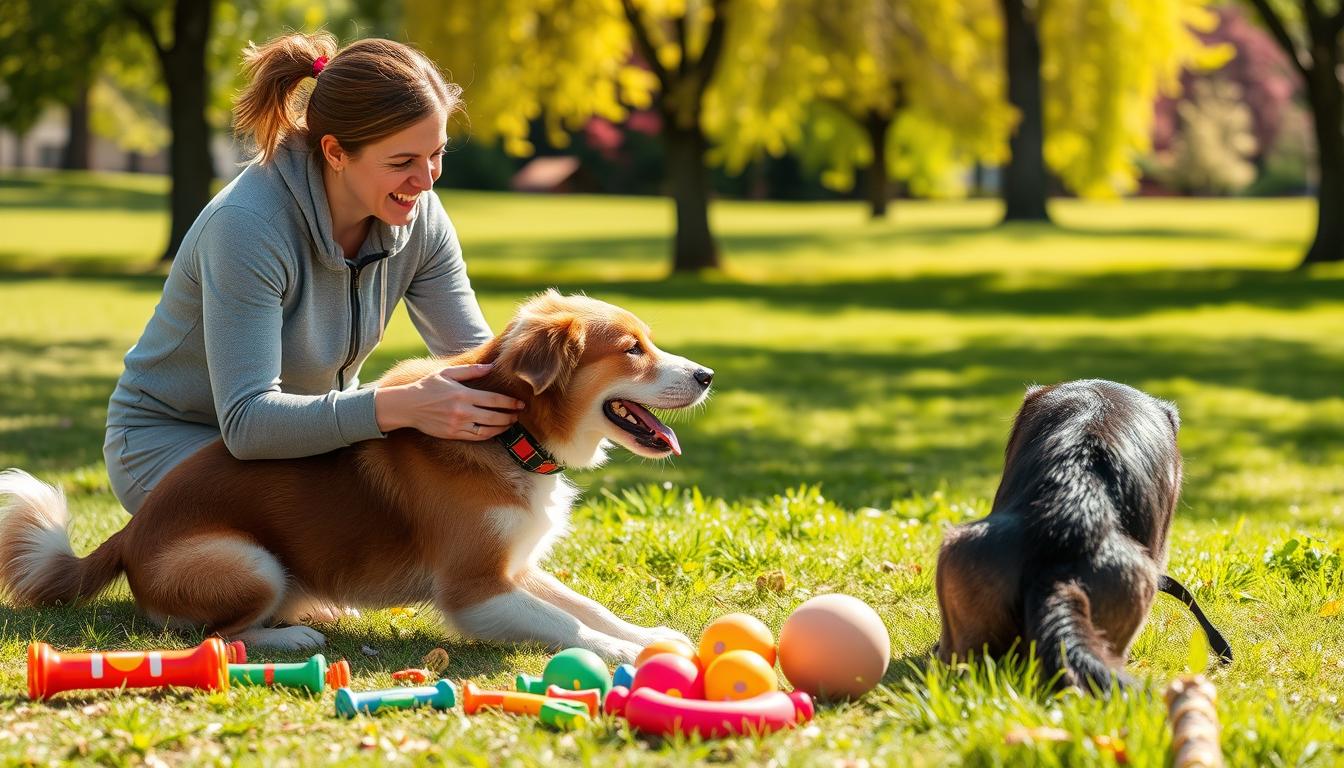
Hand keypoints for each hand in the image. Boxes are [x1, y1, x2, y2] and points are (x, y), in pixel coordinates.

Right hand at [374, 363, 522, 440]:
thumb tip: (491, 367)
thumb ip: (470, 371)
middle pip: (494, 416)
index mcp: (462, 394)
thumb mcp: (447, 373)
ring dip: (502, 427)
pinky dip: (489, 435)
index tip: (520, 403)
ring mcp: (457, 424)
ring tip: (510, 423)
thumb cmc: (427, 386)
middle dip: (509, 416)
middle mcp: (462, 411)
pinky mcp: (452, 434)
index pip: (493, 400)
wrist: (407, 405)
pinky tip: (495, 431)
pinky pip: (476, 437)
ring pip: (487, 430)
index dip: (509, 403)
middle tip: (518, 414)